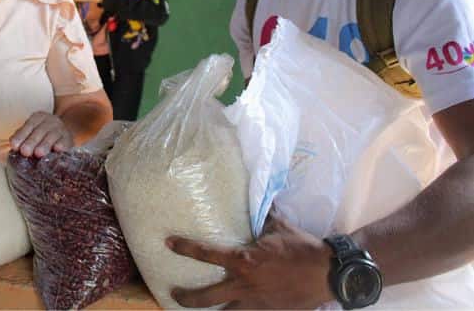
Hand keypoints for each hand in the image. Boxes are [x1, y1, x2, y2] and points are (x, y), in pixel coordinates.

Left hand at [9, 111, 74, 156]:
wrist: (63, 134)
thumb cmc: (42, 136)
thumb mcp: (30, 132)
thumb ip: (21, 137)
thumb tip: (13, 145)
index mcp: (38, 117)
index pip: (29, 125)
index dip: (21, 135)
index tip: (14, 146)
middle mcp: (50, 121)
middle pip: (40, 131)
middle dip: (31, 142)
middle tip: (25, 152)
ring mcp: (61, 129)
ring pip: (52, 135)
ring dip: (45, 144)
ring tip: (38, 153)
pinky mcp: (69, 138)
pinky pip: (65, 141)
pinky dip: (61, 145)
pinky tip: (57, 149)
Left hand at [166, 213, 332, 308]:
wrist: (328, 274)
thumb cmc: (302, 248)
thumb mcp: (278, 226)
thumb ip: (262, 216)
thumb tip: (257, 196)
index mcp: (243, 261)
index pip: (206, 254)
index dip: (185, 248)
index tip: (168, 244)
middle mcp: (245, 284)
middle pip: (206, 297)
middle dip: (186, 297)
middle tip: (173, 293)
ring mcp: (256, 302)